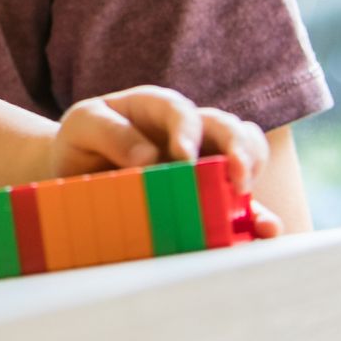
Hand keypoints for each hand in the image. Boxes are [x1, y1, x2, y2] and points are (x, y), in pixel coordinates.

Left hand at [51, 84, 271, 196]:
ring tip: (253, 201)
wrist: (77, 172)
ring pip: (246, 157)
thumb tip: (150, 158)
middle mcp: (190, 131)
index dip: (188, 131)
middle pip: (228, 128)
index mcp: (158, 108)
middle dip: (239, 149)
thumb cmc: (82, 140)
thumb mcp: (83, 125)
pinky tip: (263, 232)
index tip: (184, 158)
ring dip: (254, 179)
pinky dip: (254, 215)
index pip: (180, 111)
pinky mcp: (210, 193)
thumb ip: (109, 132)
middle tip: (237, 177)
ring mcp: (204, 161)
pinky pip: (240, 201)